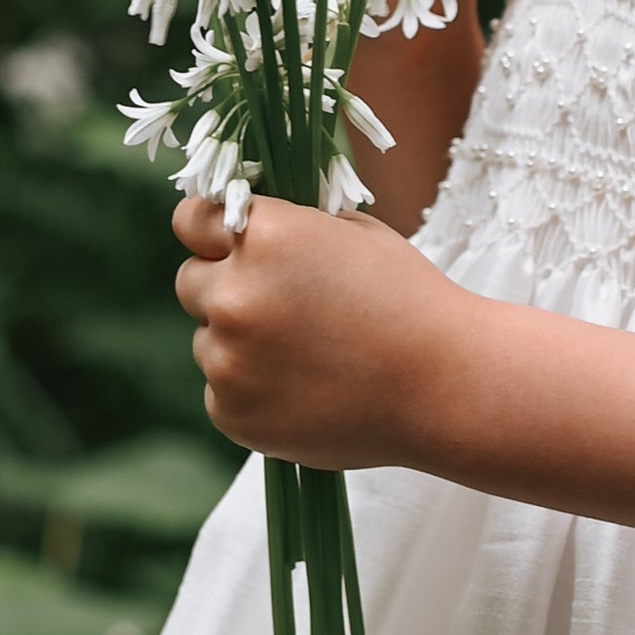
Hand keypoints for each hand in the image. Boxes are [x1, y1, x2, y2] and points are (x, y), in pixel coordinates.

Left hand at [176, 193, 472, 469]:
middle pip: (189, 283)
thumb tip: (243, 229)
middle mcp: (234, 294)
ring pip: (208, 343)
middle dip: (225, 289)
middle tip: (282, 308)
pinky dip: (252, 394)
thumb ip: (288, 228)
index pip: (190, 220)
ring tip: (310, 358)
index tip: (228, 246)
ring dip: (240, 346)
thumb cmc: (408, 301)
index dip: (211, 232)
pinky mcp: (232, 414)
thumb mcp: (353, 233)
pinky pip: (223, 394)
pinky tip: (307, 391)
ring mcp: (228, 360)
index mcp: (263, 236)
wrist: (444, 386)